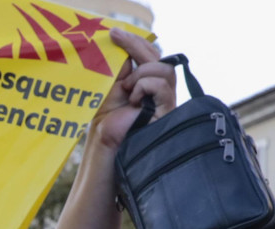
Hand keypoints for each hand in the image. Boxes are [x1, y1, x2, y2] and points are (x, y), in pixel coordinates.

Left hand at [91, 28, 177, 148]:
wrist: (108, 149)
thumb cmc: (107, 123)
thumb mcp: (111, 88)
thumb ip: (121, 69)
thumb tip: (125, 47)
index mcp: (146, 85)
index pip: (149, 56)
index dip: (135, 42)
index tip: (114, 33)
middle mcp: (160, 92)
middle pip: (159, 58)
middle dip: (136, 46)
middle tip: (116, 38)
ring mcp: (166, 102)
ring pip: (165, 70)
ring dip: (141, 72)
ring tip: (127, 87)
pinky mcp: (168, 112)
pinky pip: (162, 86)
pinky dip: (144, 86)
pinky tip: (134, 100)